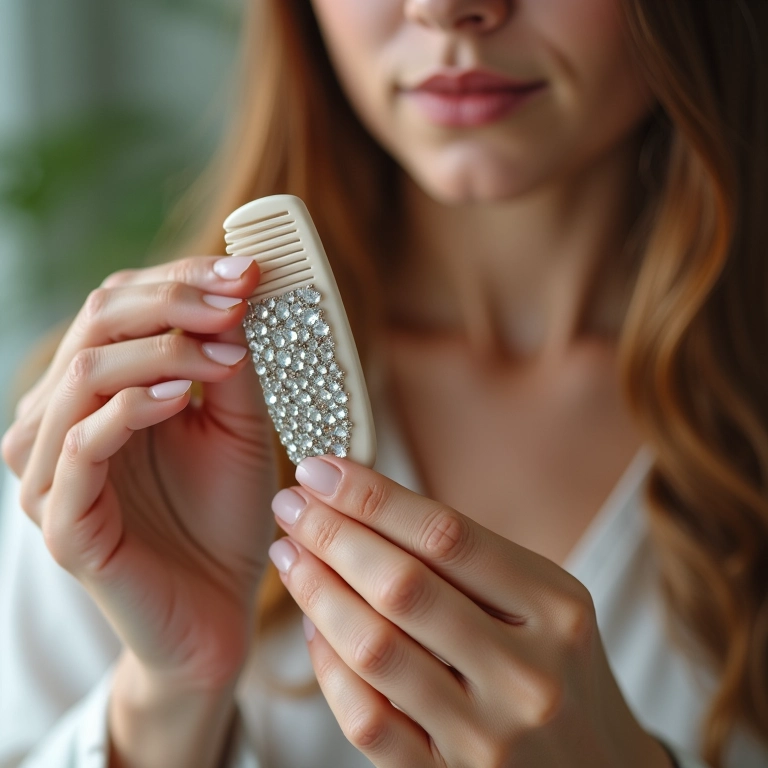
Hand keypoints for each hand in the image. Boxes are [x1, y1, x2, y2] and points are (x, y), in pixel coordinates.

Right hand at [1, 256, 277, 688]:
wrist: (217, 608)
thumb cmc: (225, 516)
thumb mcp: (238, 426)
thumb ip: (231, 364)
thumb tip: (239, 291)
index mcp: (99, 389)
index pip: (121, 303)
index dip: (182, 278)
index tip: (248, 272)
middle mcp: (62, 418)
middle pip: (98, 322)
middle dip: (175, 301)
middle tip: (239, 298)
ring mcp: (50, 469)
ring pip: (86, 373)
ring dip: (162, 348)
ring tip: (227, 350)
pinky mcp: (60, 520)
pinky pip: (80, 445)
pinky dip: (132, 407)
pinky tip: (185, 396)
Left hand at [268, 456, 673, 767]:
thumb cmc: (558, 667)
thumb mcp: (544, 602)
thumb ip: (470, 561)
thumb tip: (364, 507)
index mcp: (556, 608)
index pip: (445, 534)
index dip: (372, 497)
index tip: (319, 470)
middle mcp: (528, 672)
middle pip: (404, 585)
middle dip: (333, 536)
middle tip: (290, 506)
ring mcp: (489, 735)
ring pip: (375, 649)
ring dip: (318, 593)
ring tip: (290, 556)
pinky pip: (367, 721)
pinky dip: (328, 669)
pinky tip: (313, 630)